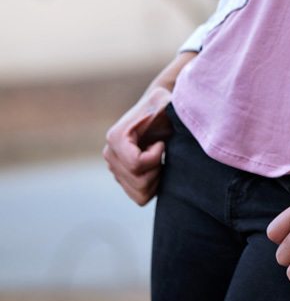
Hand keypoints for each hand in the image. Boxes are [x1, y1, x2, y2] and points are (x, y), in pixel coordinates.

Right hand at [102, 85, 173, 205]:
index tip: (161, 142)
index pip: (136, 164)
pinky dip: (153, 186)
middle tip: (162, 151)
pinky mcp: (122, 178)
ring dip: (156, 179)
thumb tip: (167, 129)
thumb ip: (168, 108)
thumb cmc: (164, 106)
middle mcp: (110, 154)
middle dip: (158, 169)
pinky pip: (139, 197)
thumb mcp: (166, 104)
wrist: (158, 109)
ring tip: (159, 159)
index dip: (155, 157)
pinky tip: (156, 168)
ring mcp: (114, 168)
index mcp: (116, 137)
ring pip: (140, 193)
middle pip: (139, 182)